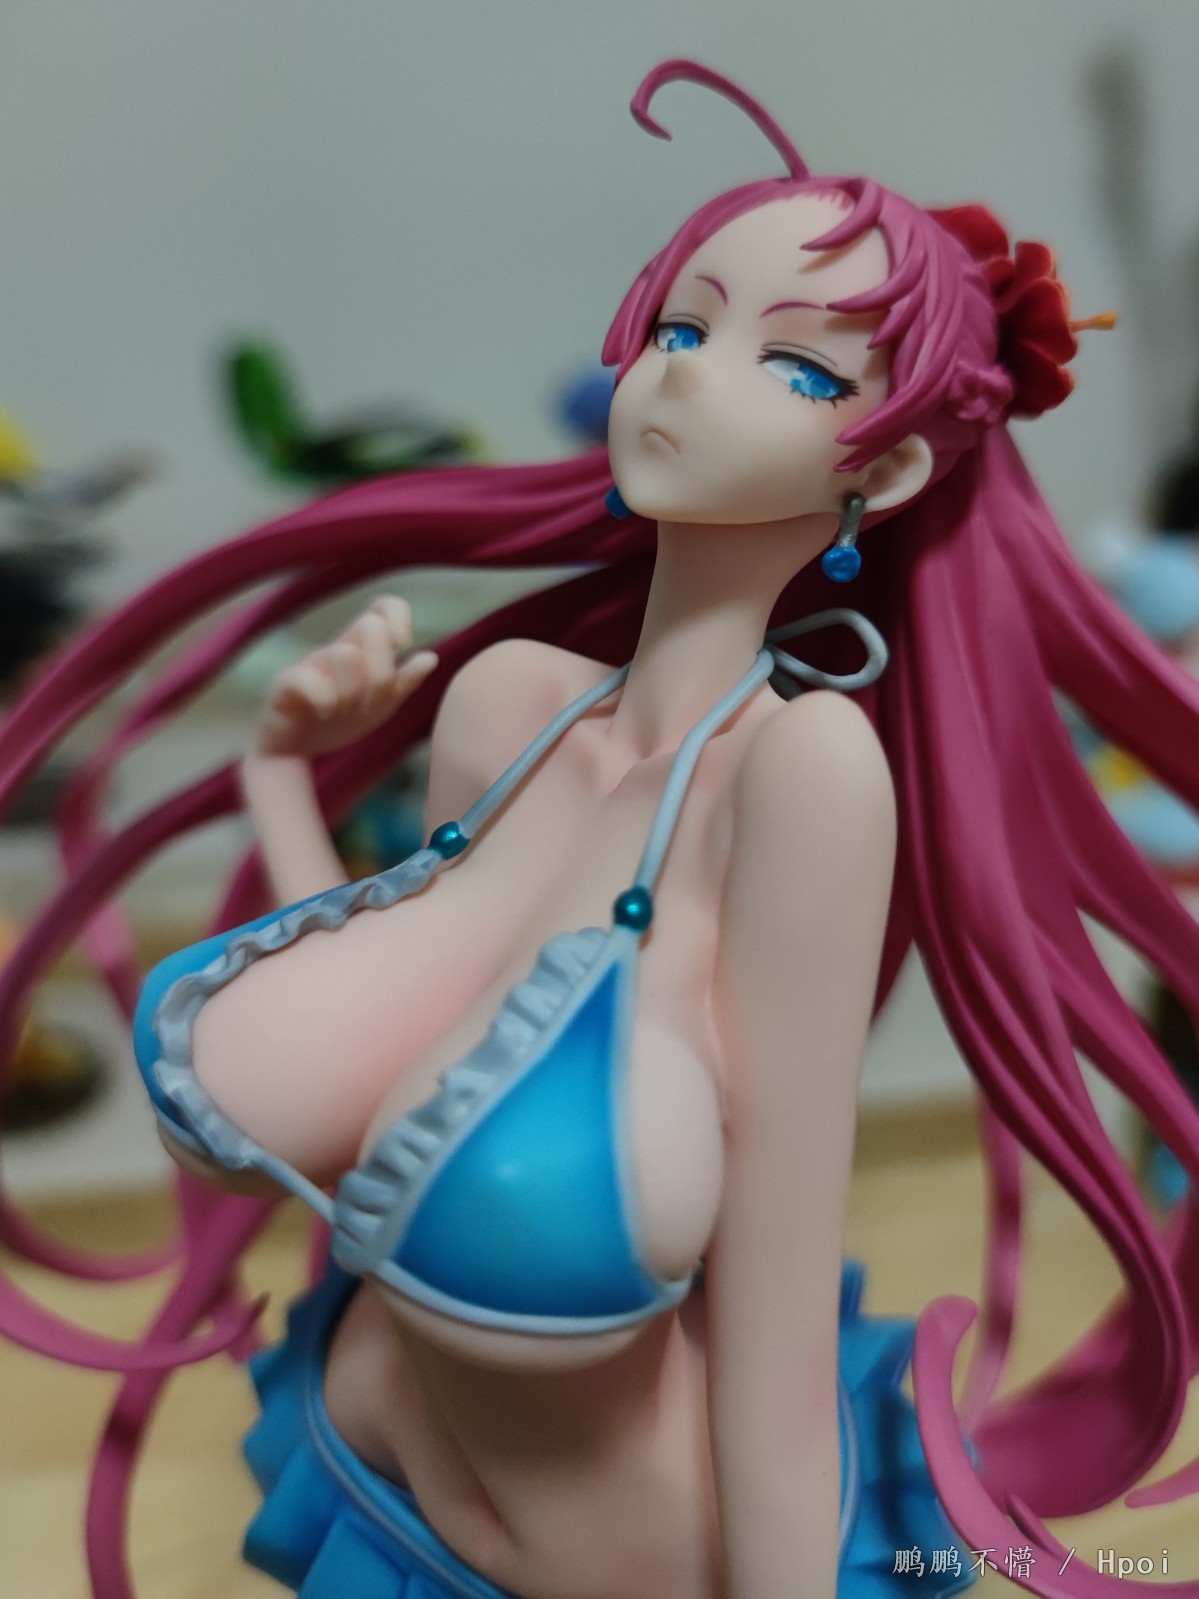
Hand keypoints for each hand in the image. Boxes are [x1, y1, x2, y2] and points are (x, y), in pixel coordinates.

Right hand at [253, 595, 437, 758]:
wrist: (295, 750)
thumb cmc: (340, 721)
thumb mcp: (382, 704)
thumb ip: (406, 681)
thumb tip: (431, 657)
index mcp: (364, 648)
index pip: (383, 606)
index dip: (399, 618)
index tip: (403, 646)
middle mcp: (338, 647)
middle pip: (371, 626)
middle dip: (381, 673)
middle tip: (368, 703)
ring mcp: (311, 663)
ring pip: (346, 655)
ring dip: (353, 694)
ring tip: (343, 711)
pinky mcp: (286, 682)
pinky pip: (312, 681)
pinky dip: (326, 703)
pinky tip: (324, 714)